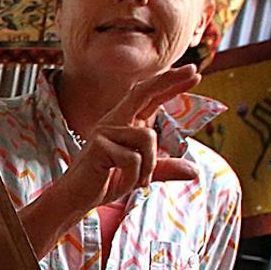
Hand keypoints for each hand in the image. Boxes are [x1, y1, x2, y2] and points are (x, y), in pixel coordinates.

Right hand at [38, 65, 204, 222]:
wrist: (76, 199)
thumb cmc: (105, 183)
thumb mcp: (142, 175)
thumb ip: (165, 169)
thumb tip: (194, 171)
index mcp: (124, 123)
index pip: (148, 97)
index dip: (169, 84)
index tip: (193, 73)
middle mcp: (114, 121)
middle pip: (144, 92)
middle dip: (170, 81)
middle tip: (194, 70)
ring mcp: (106, 131)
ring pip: (148, 138)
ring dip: (149, 166)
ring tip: (136, 182)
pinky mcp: (100, 145)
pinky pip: (134, 159)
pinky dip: (134, 177)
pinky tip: (118, 182)